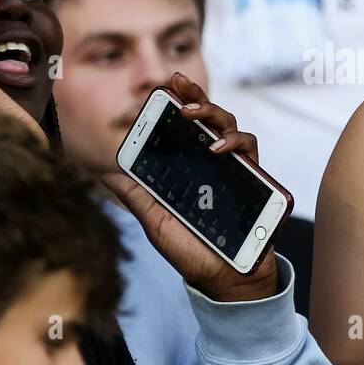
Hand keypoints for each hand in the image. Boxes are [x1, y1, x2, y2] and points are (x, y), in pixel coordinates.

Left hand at [101, 72, 279, 303]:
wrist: (227, 282)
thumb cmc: (193, 253)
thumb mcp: (156, 222)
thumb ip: (136, 196)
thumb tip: (106, 173)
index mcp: (192, 169)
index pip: (186, 128)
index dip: (178, 103)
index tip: (163, 88)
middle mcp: (216, 165)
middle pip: (209, 118)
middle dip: (194, 94)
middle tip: (175, 82)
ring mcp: (237, 170)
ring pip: (231, 125)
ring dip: (212, 112)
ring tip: (190, 113)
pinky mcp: (257, 180)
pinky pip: (250, 149)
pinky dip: (234, 143)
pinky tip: (216, 149)